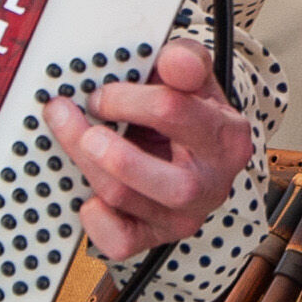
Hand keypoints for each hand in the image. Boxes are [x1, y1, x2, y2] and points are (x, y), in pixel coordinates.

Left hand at [44, 36, 251, 259]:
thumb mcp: (193, 79)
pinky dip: (95, 218)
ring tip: (76, 140)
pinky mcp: (154, 238)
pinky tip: (91, 193)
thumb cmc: (187, 112)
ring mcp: (183, 217)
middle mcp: (210, 185)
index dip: (126, 99)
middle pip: (165, 180)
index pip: (173, 112)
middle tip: (82, 125)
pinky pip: (119, 241)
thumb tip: (176, 60)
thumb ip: (186, 61)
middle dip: (112, 151)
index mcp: (226, 138)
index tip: (100, 94)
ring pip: (126, 199)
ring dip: (89, 165)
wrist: (191, 150)